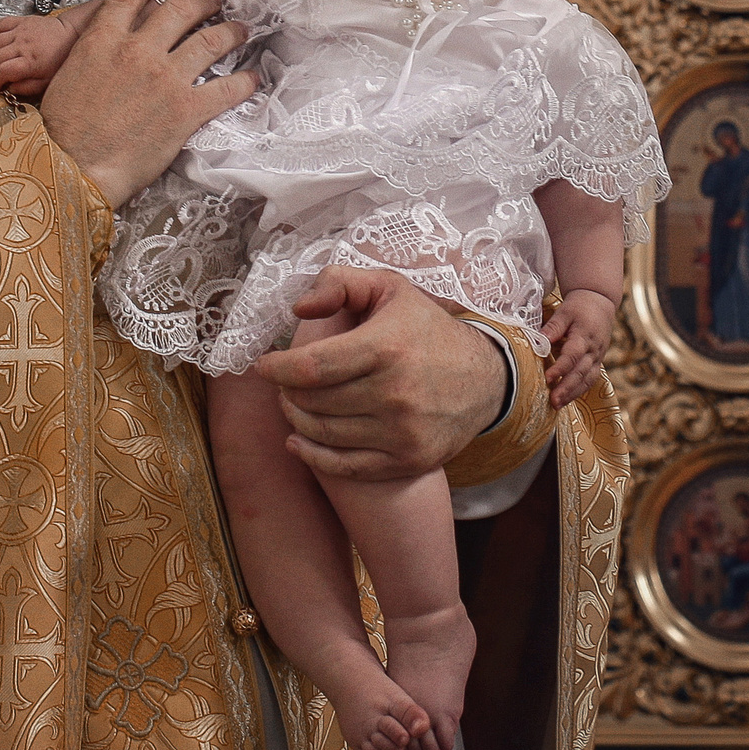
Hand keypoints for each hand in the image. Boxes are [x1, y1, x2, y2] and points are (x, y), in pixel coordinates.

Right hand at [0, 11, 83, 99]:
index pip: (4, 71)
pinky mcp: (22, 21)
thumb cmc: (61, 59)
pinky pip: (1, 24)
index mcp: (30, 62)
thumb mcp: (49, 81)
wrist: (72, 34)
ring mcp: (21, 32)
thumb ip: (28, 87)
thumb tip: (10, 89)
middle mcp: (23, 45)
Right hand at [37, 0, 254, 206]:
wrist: (75, 166)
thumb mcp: (67, 77)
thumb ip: (91, 56)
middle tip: (213, 2)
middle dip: (201, 2)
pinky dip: (244, 82)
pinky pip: (226, 89)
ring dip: (230, 33)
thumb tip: (104, 53)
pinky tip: (252, 78)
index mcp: (102, 41)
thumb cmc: (63, 132)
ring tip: (240, 30)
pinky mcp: (186, 109)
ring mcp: (166, 78)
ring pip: (209, 42)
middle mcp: (137, 51)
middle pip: (179, 11)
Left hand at [252, 268, 504, 481]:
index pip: (311, 367)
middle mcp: (395, 393)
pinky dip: (312, 456)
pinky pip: (344, 466)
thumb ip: (339, 283)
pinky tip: (297, 442)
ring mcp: (402, 432)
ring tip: (293, 404)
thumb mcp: (390, 289)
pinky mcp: (407, 460)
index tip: (264, 365)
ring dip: (297, 420)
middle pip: (313, 402)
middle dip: (287, 391)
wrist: (485, 380)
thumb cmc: (426, 330)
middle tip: (283, 383)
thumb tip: (299, 309)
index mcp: (386, 347)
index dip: (276, 369)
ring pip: (323, 434)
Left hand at [541, 289, 614, 408]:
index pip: (572, 356)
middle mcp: (593, 350)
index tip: (548, 378)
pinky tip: (567, 399)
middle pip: (580, 372)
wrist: (600, 302)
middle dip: (567, 388)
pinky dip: (579, 390)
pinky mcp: (598, 361)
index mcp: (584, 336)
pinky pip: (590, 379)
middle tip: (553, 401)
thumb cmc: (579, 307)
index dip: (561, 368)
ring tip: (557, 405)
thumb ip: (553, 327)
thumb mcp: (565, 312)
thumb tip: (539, 340)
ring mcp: (597, 357)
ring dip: (573, 394)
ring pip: (587, 379)